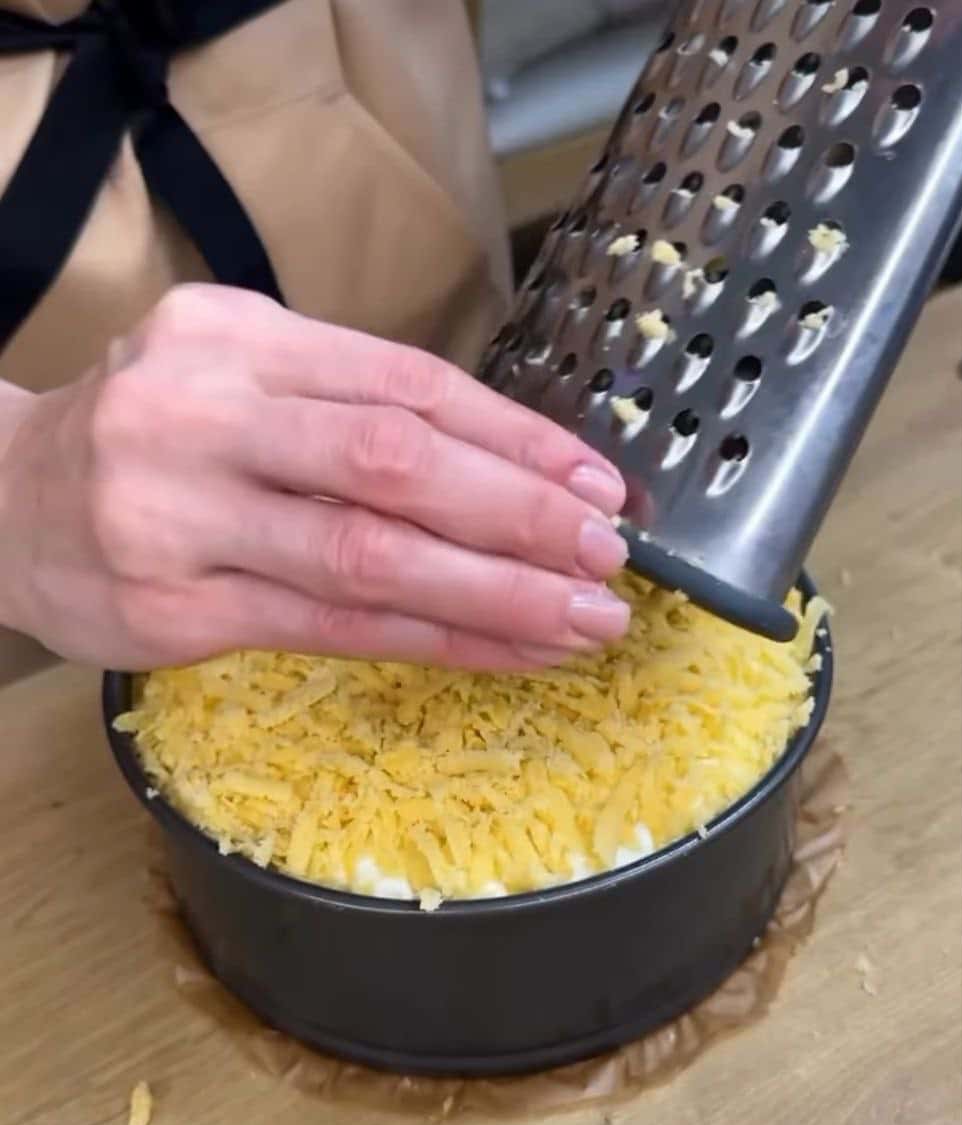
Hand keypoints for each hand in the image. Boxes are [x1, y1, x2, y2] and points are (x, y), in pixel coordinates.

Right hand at [0, 285, 628, 670]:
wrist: (5, 499)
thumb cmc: (153, 436)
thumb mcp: (238, 377)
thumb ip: (351, 405)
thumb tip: (511, 463)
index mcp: (234, 338)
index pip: (405, 384)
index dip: (515, 436)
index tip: (595, 482)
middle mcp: (204, 416)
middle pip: (394, 465)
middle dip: (518, 514)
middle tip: (606, 555)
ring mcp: (181, 519)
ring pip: (369, 558)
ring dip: (494, 594)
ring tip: (581, 618)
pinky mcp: (174, 611)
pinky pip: (333, 631)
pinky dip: (433, 641)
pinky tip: (505, 653)